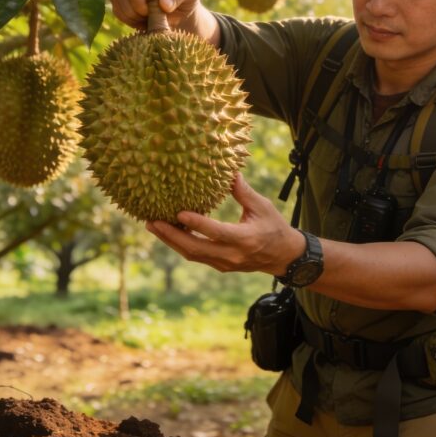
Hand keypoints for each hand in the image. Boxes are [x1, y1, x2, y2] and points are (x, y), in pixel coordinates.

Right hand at [108, 0, 201, 30]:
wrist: (177, 4)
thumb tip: (164, 5)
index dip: (148, 1)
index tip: (161, 9)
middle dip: (143, 12)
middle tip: (158, 16)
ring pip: (122, 5)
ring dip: (137, 18)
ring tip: (152, 17)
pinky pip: (118, 12)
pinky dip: (131, 21)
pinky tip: (144, 19)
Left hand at [146, 173, 304, 275]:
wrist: (283, 257)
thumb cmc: (274, 227)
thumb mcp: (262, 206)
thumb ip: (243, 191)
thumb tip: (229, 171)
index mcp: (244, 239)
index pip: (216, 232)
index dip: (197, 223)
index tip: (178, 212)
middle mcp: (232, 255)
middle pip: (195, 248)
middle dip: (171, 236)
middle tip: (152, 221)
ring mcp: (224, 263)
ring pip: (192, 254)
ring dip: (171, 240)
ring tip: (153, 225)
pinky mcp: (220, 266)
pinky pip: (196, 256)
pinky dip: (181, 244)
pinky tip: (169, 232)